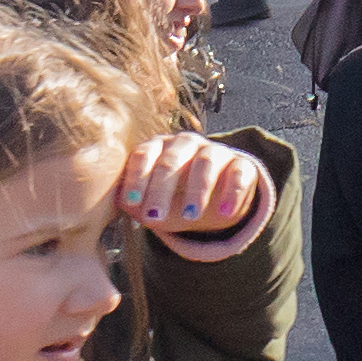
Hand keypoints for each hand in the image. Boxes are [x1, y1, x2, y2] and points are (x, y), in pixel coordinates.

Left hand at [121, 133, 268, 251]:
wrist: (215, 200)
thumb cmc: (175, 198)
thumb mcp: (153, 203)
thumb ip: (136, 202)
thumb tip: (120, 203)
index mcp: (159, 147)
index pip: (144, 155)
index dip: (137, 178)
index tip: (132, 202)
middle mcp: (186, 144)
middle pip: (172, 161)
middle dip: (161, 190)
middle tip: (155, 216)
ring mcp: (215, 151)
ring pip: (205, 163)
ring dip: (197, 190)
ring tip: (191, 216)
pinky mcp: (241, 164)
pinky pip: (239, 173)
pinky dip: (233, 192)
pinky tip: (225, 213)